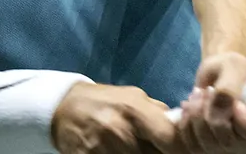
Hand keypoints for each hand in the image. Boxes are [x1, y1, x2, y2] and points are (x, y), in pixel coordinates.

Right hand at [52, 82, 183, 153]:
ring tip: (136, 148)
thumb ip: (157, 111)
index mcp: (135, 110)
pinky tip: (120, 152)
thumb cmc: (105, 101)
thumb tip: (182, 124)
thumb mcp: (133, 96)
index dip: (179, 147)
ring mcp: (102, 149)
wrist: (63, 108)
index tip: (179, 147)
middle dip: (158, 153)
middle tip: (156, 148)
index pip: (170, 138)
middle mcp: (120, 131)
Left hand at [177, 52, 245, 152]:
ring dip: (196, 116)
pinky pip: (193, 146)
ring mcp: (234, 148)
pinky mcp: (213, 150)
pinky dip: (185, 124)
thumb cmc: (233, 69)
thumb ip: (228, 88)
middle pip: (230, 142)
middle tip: (208, 90)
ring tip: (198, 94)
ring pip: (208, 145)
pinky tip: (188, 107)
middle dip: (212, 113)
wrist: (220, 75)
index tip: (235, 105)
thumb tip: (219, 111)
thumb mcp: (233, 66)